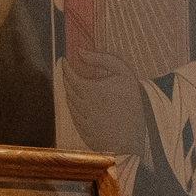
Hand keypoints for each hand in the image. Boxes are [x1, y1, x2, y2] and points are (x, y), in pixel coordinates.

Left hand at [60, 46, 154, 165]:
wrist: (129, 143)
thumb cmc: (130, 106)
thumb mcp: (124, 75)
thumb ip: (103, 59)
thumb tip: (81, 52)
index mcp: (87, 88)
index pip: (69, 74)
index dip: (65, 66)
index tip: (64, 60)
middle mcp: (79, 102)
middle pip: (68, 87)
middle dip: (68, 77)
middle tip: (71, 72)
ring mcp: (80, 117)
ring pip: (70, 100)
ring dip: (72, 92)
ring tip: (81, 88)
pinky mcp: (82, 130)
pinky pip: (75, 114)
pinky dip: (76, 106)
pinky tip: (86, 105)